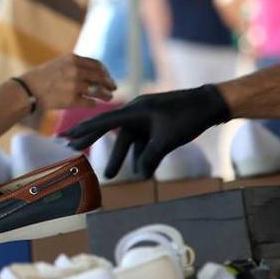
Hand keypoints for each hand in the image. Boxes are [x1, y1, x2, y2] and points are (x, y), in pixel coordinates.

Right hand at [19, 54, 116, 110]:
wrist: (27, 90)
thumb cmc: (41, 77)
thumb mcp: (58, 64)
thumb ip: (75, 66)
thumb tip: (94, 73)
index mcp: (72, 59)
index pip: (97, 65)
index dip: (105, 72)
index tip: (107, 76)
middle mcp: (75, 71)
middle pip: (100, 77)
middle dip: (109, 83)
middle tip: (113, 88)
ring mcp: (74, 86)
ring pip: (98, 90)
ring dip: (105, 95)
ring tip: (108, 97)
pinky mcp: (72, 100)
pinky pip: (89, 102)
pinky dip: (93, 103)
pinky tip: (94, 104)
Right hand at [63, 84, 231, 177]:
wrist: (211, 104)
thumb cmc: (188, 118)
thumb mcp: (167, 140)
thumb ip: (150, 157)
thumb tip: (140, 175)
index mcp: (135, 110)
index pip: (104, 121)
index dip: (84, 131)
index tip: (68, 137)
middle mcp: (136, 112)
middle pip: (110, 130)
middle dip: (91, 141)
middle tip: (70, 147)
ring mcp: (146, 117)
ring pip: (130, 140)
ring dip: (124, 158)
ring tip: (112, 175)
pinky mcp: (156, 122)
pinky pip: (143, 140)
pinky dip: (141, 154)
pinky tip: (142, 171)